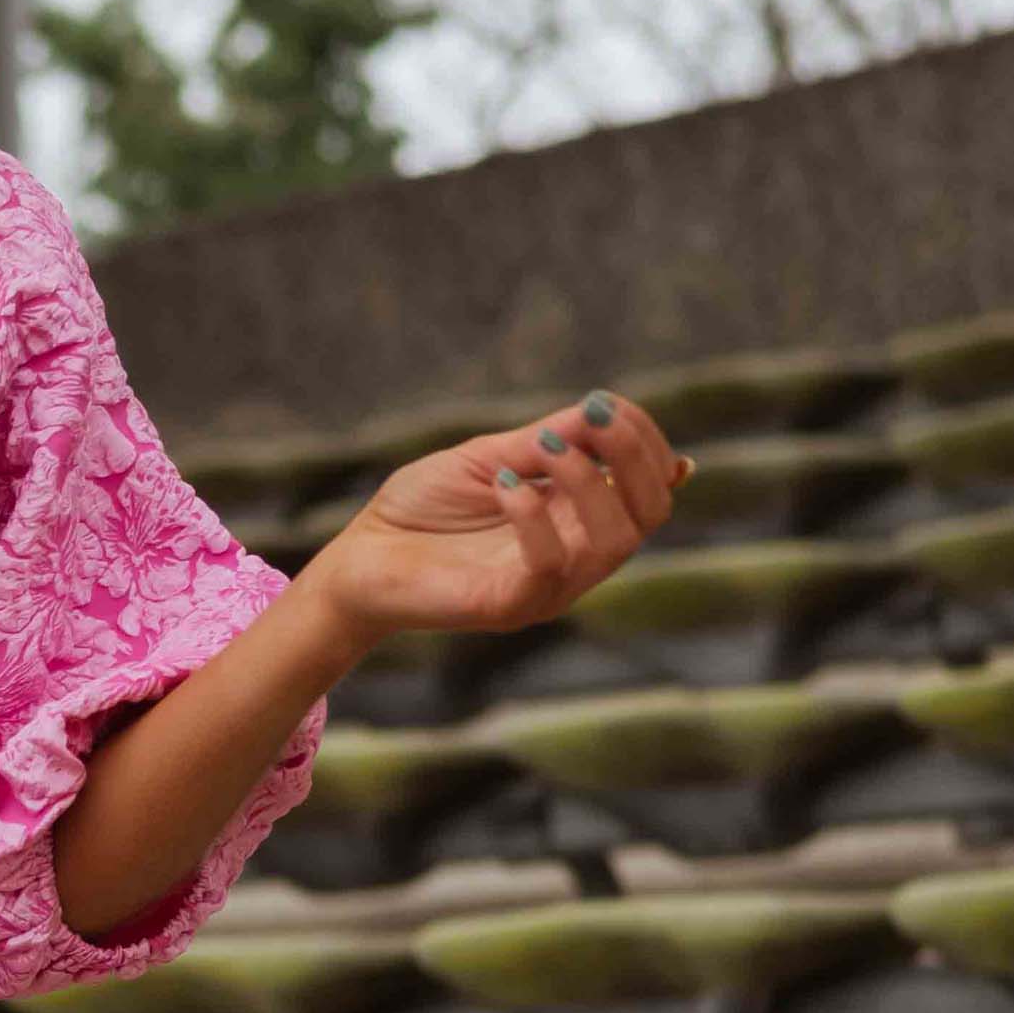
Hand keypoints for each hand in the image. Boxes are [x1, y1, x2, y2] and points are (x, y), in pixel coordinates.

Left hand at [293, 391, 685, 653]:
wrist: (360, 557)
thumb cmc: (423, 508)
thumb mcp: (494, 457)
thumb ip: (552, 439)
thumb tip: (613, 409)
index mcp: (579, 521)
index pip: (653, 490)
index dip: (647, 443)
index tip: (607, 405)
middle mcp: (575, 557)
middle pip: (650, 515)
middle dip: (633, 456)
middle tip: (592, 417)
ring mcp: (547, 588)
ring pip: (613, 543)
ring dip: (588, 481)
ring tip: (542, 448)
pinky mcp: (508, 607)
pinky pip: (549, 567)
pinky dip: (536, 516)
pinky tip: (506, 485)